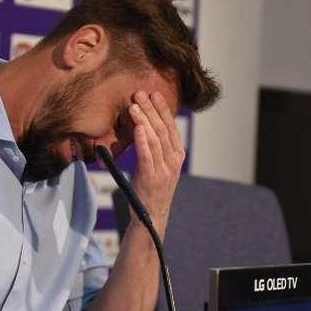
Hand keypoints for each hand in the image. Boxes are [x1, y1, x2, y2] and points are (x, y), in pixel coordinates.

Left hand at [128, 90, 184, 231]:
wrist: (151, 217)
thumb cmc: (151, 188)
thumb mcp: (159, 165)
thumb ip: (156, 147)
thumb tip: (143, 124)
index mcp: (177, 155)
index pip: (171, 127)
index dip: (162, 109)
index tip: (154, 94)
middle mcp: (173, 161)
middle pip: (162, 129)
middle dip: (151, 109)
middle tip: (140, 93)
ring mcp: (164, 170)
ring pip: (155, 139)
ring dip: (144, 120)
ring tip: (133, 105)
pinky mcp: (151, 178)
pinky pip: (147, 155)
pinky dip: (142, 140)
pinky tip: (137, 128)